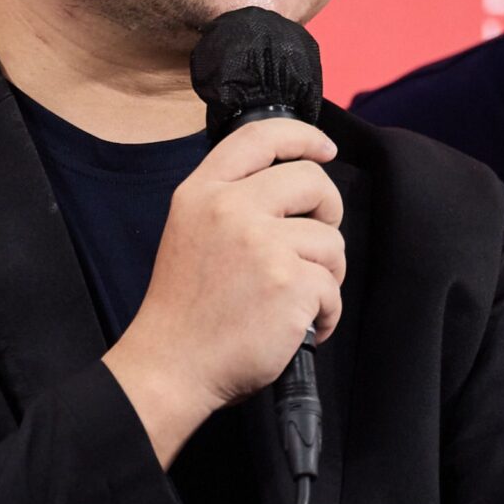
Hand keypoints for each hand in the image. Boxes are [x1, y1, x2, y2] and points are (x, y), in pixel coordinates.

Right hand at [104, 118, 343, 465]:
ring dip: (326, 275)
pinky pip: (332, 289)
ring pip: (330, 241)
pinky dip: (325, 315)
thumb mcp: (190, 231)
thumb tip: (293, 190)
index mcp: (202, 193)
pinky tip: (300, 328)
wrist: (170, 366)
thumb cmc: (184, 310)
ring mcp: (262, 244)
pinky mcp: (289, 283)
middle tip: (316, 243)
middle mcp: (230, 209)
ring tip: (296, 300)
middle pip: (311, 181)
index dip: (301, 137)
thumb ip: (230, 202)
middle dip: (328, 211)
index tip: (325, 148)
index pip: (259, 137)